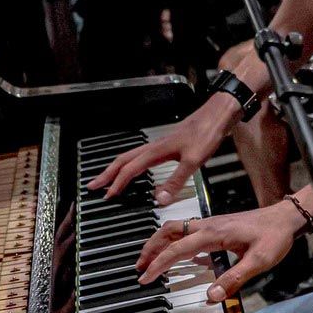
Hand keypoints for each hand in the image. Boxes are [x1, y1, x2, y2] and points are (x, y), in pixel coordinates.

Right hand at [86, 90, 238, 201]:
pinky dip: (132, 164)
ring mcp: (161, 144)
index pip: (130, 169)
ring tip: (107, 178)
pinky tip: (137, 169)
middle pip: (123, 160)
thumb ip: (175, 181)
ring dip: (117, 168)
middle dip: (107, 174)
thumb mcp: (193, 161)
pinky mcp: (169, 144)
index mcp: (156, 151)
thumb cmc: (207, 133)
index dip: (117, 184)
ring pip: (131, 156)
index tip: (107, 196)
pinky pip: (142, 155)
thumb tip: (158, 199)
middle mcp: (155, 146)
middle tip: (93, 186)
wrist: (219, 114)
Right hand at [135, 203, 303, 301]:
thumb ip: (234, 279)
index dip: (158, 264)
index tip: (146, 277)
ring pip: (176, 228)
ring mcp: (211, 224)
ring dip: (159, 243)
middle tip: (139, 267)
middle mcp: (208, 225)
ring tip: (150, 260)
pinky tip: (177, 255)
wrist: (286, 218)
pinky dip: (174, 241)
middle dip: (150, 248)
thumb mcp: (258, 261)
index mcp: (213, 234)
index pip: (177, 249)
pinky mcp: (217, 227)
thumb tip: (211, 296)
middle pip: (168, 232)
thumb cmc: (274, 237)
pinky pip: (188, 231)